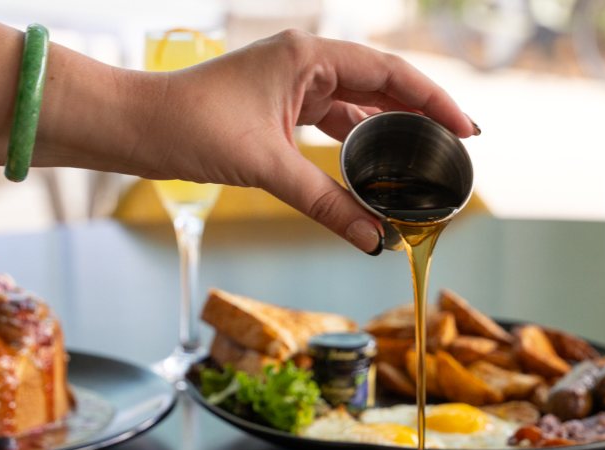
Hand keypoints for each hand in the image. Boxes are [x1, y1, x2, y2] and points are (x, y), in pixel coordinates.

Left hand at [134, 31, 476, 252]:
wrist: (136, 126)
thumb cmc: (189, 126)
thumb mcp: (266, 167)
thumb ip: (324, 203)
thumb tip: (371, 239)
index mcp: (307, 56)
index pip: (389, 72)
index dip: (434, 100)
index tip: (467, 128)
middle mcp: (305, 62)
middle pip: (381, 84)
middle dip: (421, 115)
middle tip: (457, 148)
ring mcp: (293, 82)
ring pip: (359, 104)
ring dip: (391, 129)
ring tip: (425, 158)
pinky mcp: (281, 106)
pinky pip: (334, 121)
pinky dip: (358, 142)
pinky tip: (376, 165)